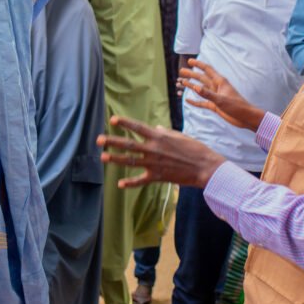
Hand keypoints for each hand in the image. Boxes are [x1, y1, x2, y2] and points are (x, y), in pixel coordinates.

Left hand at [98, 115, 226, 190]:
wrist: (204, 167)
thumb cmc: (195, 149)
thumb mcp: (180, 136)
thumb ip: (164, 133)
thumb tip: (155, 129)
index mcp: (159, 137)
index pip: (138, 128)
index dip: (125, 123)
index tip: (112, 120)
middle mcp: (154, 149)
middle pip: (129, 145)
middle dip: (112, 141)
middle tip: (99, 140)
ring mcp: (154, 164)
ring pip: (130, 161)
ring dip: (115, 159)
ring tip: (103, 157)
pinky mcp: (158, 176)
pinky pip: (141, 180)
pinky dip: (130, 183)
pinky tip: (120, 184)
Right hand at [178, 59, 264, 130]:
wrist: (245, 118)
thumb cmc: (237, 106)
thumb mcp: (221, 100)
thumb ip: (207, 94)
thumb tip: (195, 87)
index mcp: (220, 82)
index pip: (207, 70)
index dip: (198, 65)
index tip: (189, 61)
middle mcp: (217, 88)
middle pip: (202, 78)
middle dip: (192, 75)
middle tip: (181, 71)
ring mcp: (215, 96)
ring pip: (201, 90)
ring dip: (191, 86)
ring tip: (182, 83)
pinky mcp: (215, 106)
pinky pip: (202, 102)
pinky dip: (195, 101)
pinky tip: (188, 100)